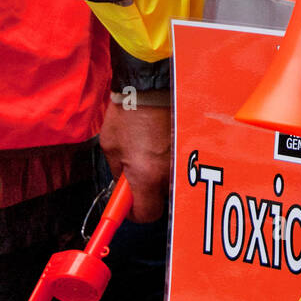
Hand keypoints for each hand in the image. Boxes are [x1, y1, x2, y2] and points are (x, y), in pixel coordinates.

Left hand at [100, 98, 171, 223]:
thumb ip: (117, 172)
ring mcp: (181, 161)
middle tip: (134, 177)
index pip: (146, 214)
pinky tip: (157, 145)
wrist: (152, 87)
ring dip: (158, 177)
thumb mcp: (111, 146)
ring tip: (146, 154)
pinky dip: (167, 161)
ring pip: (170, 184)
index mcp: (146, 176)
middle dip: (147, 194)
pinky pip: (178, 166)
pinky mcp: (189, 148)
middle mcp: (168, 173)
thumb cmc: (129, 113)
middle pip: (161, 201)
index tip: (126, 207)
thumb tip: (122, 185)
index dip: (133, 213)